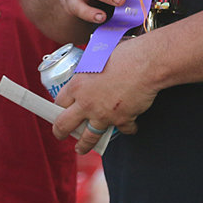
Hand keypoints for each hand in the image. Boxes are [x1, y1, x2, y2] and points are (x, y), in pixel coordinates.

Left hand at [52, 38, 158, 153]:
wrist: (145, 64)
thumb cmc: (123, 54)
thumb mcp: (97, 57)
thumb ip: (90, 69)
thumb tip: (89, 69)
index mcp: (77, 85)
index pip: (59, 102)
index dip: (57, 108)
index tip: (58, 111)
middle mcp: (87, 103)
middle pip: (65, 125)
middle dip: (60, 132)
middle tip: (60, 135)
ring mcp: (103, 115)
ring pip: (89, 137)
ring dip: (84, 145)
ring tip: (81, 148)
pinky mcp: (122, 120)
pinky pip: (122, 130)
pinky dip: (126, 128)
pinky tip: (128, 125)